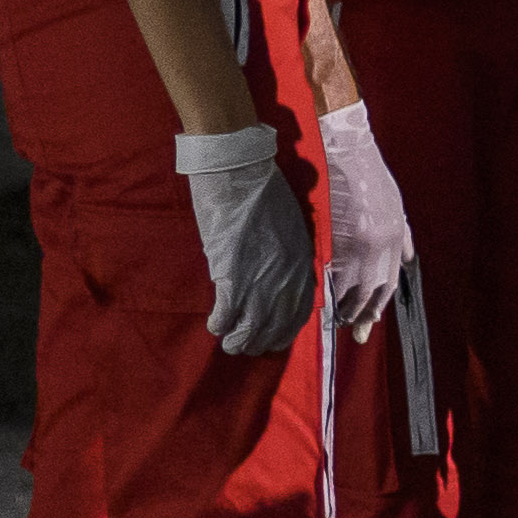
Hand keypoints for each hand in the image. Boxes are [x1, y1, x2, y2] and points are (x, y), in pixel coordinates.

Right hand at [176, 124, 315, 354]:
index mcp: (303, 262)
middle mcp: (287, 277)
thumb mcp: (290, 225)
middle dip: (261, 341)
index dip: (286, 329)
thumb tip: (278, 273)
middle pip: (278, 325)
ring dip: (239, 340)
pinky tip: (214, 326)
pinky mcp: (232, 276)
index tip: (274, 337)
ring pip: (253, 327)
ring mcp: (261, 279)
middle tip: (246, 346)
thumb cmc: (262, 191)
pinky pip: (228, 314)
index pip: (301, 311)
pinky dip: (220, 324)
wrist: (239, 171)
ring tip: (229, 343)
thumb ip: (289, 254)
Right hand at [315, 101, 413, 337]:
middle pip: (370, 290)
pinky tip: (318, 300)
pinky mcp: (331, 236)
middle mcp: (378, 245)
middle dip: (361, 314)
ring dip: (342, 306)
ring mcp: (354, 242)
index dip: (379, 305)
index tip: (369, 323)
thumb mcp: (397, 205)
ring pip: (349, 286)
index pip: (388, 282)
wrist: (345, 150)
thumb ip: (402, 236)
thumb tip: (407, 260)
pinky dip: (325, 288)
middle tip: (352, 330)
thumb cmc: (370, 175)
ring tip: (334, 320)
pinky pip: (328, 272)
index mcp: (394, 237)